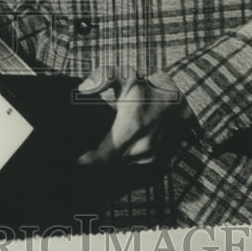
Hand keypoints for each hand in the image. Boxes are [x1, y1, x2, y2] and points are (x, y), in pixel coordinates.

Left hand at [76, 66, 192, 167]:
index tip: (71, 157)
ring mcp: (149, 158)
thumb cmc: (147, 89)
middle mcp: (141, 148)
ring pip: (117, 174)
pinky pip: (129, 174)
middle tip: (72, 159)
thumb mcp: (126, 76)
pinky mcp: (154, 164)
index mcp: (131, 127)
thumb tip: (83, 89)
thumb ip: (103, 77)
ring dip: (102, 170)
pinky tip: (104, 164)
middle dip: (89, 167)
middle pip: (106, 169)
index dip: (83, 161)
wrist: (180, 103)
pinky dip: (115, 171)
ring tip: (86, 161)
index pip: (101, 158)